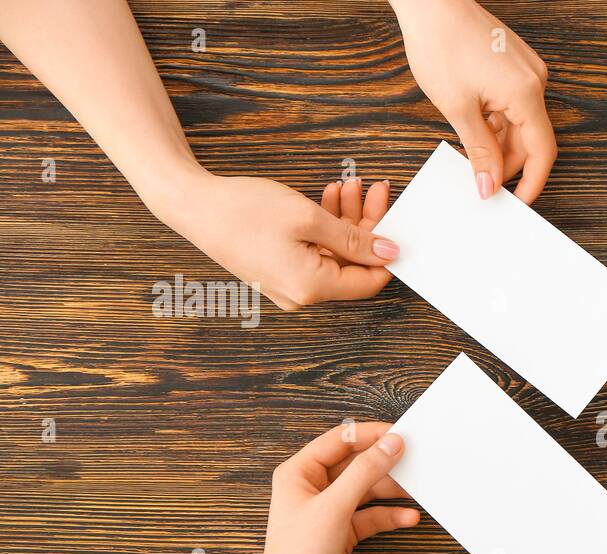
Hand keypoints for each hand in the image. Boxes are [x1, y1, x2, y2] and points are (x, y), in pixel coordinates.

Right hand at [161, 171, 399, 310]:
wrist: (191, 204)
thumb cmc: (243, 209)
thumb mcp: (308, 217)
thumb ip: (353, 238)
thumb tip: (388, 252)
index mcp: (312, 288)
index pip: (370, 281)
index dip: (386, 251)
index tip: (395, 219)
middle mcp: (302, 294)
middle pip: (352, 265)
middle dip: (366, 225)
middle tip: (374, 189)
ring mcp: (289, 285)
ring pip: (334, 254)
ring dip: (345, 220)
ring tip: (348, 186)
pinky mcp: (279, 271)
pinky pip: (314, 252)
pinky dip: (324, 227)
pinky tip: (328, 198)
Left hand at [243, 422, 419, 553]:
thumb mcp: (334, 508)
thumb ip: (365, 472)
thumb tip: (391, 444)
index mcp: (299, 473)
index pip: (340, 439)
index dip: (371, 434)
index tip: (401, 434)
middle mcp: (312, 489)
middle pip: (356, 464)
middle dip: (385, 464)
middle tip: (414, 460)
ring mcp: (327, 512)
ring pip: (366, 490)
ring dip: (391, 491)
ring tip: (418, 489)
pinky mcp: (340, 533)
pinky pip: (370, 516)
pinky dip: (388, 516)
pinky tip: (408, 518)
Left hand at [390, 0, 555, 203]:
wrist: (431, 2)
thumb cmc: (441, 42)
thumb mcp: (458, 108)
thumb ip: (480, 151)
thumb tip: (489, 184)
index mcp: (526, 92)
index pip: (543, 151)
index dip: (532, 182)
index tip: (518, 203)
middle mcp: (534, 81)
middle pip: (531, 139)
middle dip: (508, 165)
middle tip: (483, 184)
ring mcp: (526, 72)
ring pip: (519, 124)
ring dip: (499, 144)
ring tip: (471, 157)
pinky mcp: (514, 67)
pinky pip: (512, 106)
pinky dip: (497, 124)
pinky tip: (475, 132)